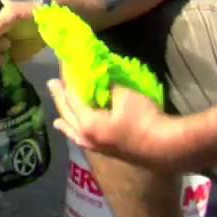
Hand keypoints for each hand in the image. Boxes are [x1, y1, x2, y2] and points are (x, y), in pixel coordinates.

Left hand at [47, 77, 187, 173]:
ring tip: (55, 115)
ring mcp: (94, 146)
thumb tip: (101, 80)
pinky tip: (74, 133)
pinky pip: (81, 139)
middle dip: (59, 98)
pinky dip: (73, 132)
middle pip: (67, 113)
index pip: (71, 96)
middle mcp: (85, 136)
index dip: (67, 78)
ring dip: (64, 117)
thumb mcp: (125, 95)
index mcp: (87, 122)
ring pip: (72, 130)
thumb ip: (108, 86)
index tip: (63, 64)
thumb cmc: (144, 119)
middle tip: (52, 83)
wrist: (165, 147)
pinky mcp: (104, 151)